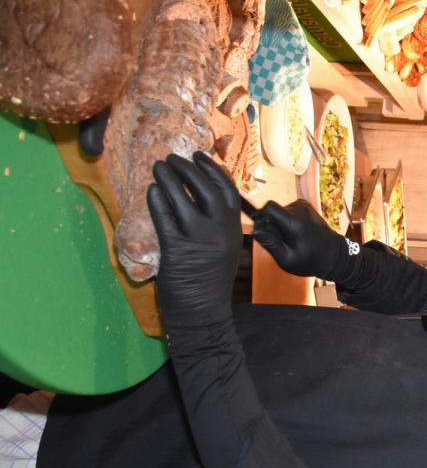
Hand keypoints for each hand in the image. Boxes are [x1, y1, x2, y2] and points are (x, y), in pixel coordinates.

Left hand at [147, 152, 243, 328]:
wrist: (203, 312)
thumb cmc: (210, 280)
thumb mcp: (224, 248)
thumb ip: (217, 224)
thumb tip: (199, 196)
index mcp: (234, 228)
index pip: (227, 189)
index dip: (212, 169)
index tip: (199, 155)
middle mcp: (220, 230)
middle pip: (205, 188)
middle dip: (188, 168)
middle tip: (173, 158)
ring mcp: (199, 238)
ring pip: (182, 198)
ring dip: (169, 178)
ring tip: (159, 167)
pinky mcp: (177, 248)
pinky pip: (164, 217)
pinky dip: (157, 200)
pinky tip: (151, 190)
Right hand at [250, 200, 358, 281]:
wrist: (334, 255)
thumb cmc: (311, 261)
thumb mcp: (286, 259)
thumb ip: (270, 243)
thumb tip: (256, 229)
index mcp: (294, 222)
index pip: (268, 207)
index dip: (262, 218)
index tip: (266, 231)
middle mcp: (300, 209)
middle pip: (274, 211)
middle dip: (273, 224)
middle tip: (283, 241)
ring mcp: (304, 206)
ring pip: (281, 211)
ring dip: (281, 223)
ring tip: (293, 238)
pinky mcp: (306, 205)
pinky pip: (288, 210)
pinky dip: (288, 220)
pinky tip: (297, 232)